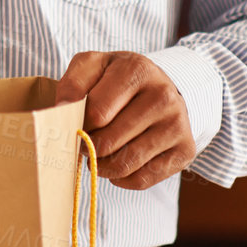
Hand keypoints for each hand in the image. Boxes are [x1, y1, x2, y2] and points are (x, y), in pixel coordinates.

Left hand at [55, 51, 196, 190]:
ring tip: (96, 155)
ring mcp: (177, 125)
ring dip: (102, 166)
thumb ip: (72, 84)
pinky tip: (117, 163)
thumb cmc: (118, 78)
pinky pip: (143, 180)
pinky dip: (122, 179)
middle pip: (109, 142)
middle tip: (82, 143)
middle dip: (87, 147)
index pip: (96, 113)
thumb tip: (61, 110)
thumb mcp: (93, 66)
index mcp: (137, 70)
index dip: (77, 125)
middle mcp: (163, 96)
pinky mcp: (185, 150)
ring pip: (125, 164)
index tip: (73, 126)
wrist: (161, 87)